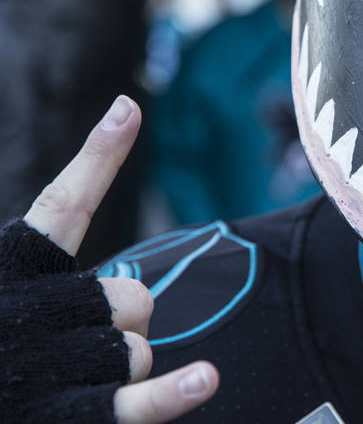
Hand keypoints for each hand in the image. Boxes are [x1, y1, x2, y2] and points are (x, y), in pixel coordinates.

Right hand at [24, 95, 219, 421]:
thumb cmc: (6, 350)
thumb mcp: (16, 297)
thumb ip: (54, 272)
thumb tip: (104, 180)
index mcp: (11, 273)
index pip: (62, 205)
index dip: (98, 158)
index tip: (129, 109)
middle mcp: (23, 313)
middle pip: (131, 298)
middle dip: (123, 325)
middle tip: (76, 348)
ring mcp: (44, 369)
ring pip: (136, 349)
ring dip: (123, 368)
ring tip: (72, 384)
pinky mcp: (65, 418)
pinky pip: (132, 402)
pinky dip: (170, 394)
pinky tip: (203, 379)